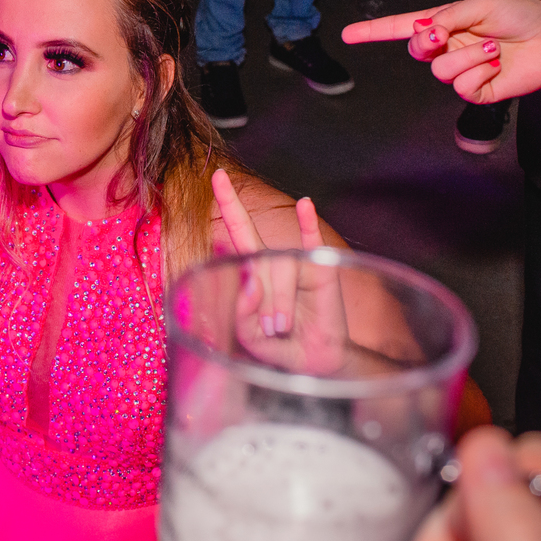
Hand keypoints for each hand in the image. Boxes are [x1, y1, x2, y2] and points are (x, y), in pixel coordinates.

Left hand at [211, 169, 348, 374]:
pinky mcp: (322, 269)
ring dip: (281, 304)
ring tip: (284, 329)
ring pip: (280, 266)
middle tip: (271, 328)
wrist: (315, 365)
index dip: (229, 203)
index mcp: (254, 271)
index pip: (238, 230)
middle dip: (263, 296)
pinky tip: (304, 204)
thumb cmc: (278, 348)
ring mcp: (299, 261)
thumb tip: (250, 280)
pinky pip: (313, 242)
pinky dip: (307, 223)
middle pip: (256, 258)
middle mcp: (275, 260)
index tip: (217, 174)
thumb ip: (240, 314)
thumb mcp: (248, 339)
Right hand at [341, 0, 540, 104]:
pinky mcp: (476, 92)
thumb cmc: (520, 15)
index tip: (346, 34)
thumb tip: (423, 31)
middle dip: (426, 42)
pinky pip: (461, 87)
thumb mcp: (480, 4)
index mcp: (444, 23)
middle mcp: (447, 48)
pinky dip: (479, 73)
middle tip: (444, 34)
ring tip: (493, 48)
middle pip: (416, 50)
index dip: (372, 32)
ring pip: (440, 71)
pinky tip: (497, 64)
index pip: (400, 29)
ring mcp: (460, 71)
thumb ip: (448, 16)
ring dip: (467, 56)